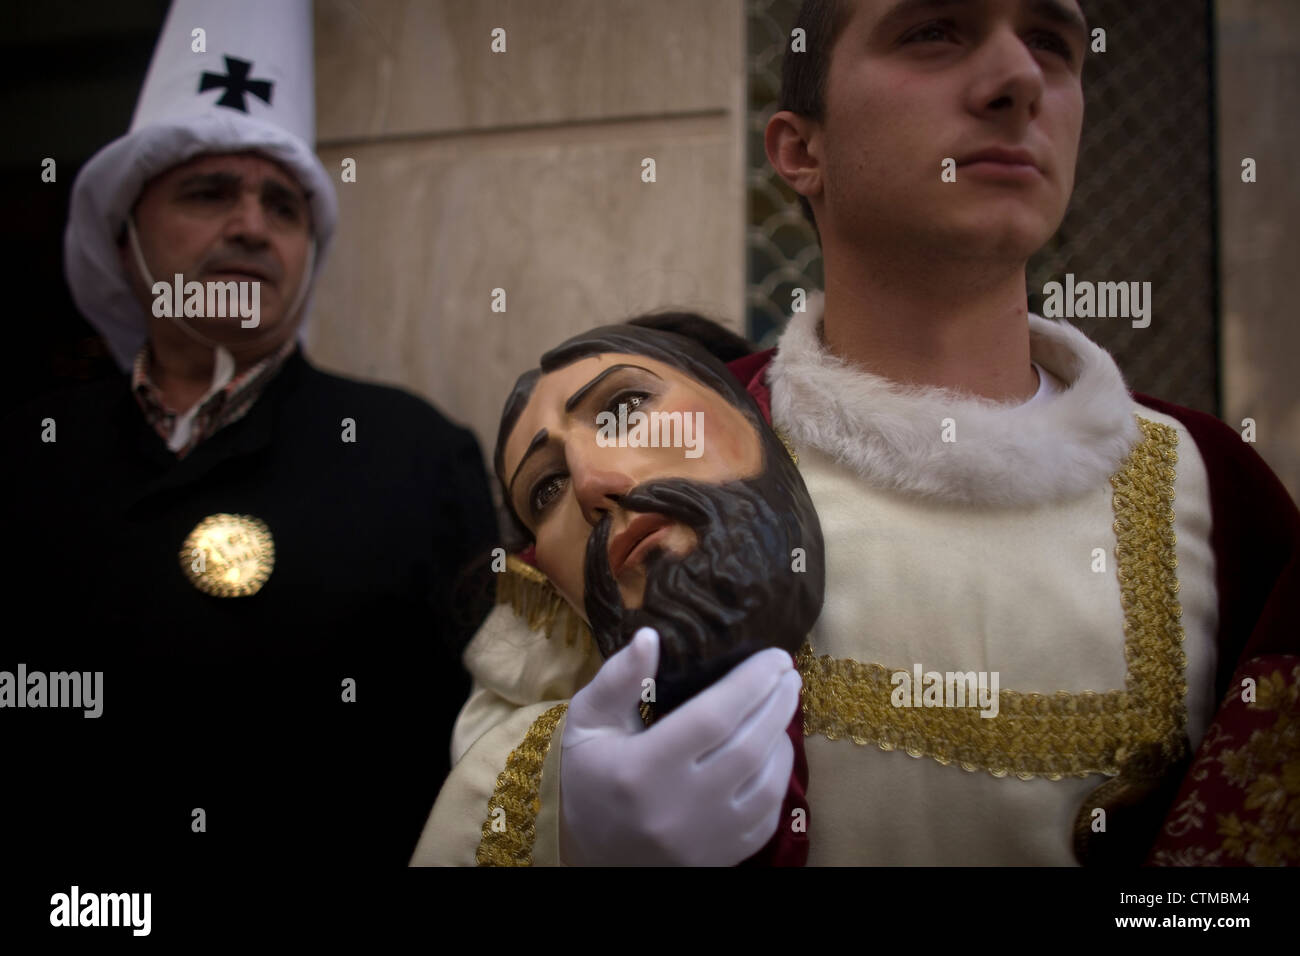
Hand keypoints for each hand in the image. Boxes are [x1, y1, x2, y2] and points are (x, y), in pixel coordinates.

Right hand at [559, 626, 800, 865]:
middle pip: (749, 747)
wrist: (590, 851)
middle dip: (778, 703)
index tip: (774, 655)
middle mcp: (678, 808)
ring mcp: (704, 840)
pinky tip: (774, 748)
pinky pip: (767, 816)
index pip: (713, 717)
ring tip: (783, 704)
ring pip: (767, 783)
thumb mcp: (588, 721)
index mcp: (642, 769)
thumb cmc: (588, 775)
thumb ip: (618, 679)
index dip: (750, 682)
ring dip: (783, 737)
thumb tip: (650, 636)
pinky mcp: (721, 859)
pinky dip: (779, 776)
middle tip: (788, 672)